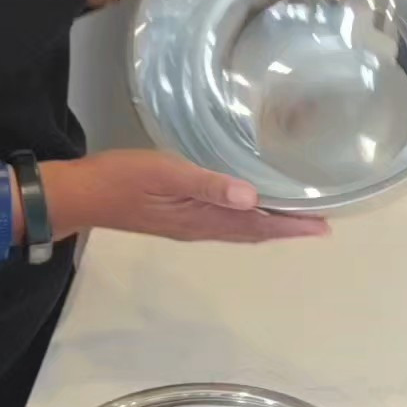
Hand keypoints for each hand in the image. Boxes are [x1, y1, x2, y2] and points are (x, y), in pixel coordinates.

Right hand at [41, 149, 328, 245]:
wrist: (82, 195)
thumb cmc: (122, 178)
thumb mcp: (167, 173)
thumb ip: (209, 184)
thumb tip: (252, 198)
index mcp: (203, 218)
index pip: (258, 224)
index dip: (291, 226)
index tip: (324, 227)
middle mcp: (201, 228)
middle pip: (253, 233)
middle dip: (288, 229)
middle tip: (320, 225)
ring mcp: (188, 226)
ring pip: (239, 230)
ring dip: (269, 227)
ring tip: (295, 221)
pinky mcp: (178, 219)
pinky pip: (224, 225)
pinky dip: (246, 221)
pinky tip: (248, 210)